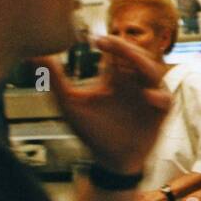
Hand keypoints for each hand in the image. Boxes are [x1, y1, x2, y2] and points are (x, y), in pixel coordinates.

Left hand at [35, 36, 170, 174]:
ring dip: (142, 64)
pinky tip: (148, 96)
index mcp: (115, 77)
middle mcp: (134, 82)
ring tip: (128, 61)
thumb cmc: (92, 132)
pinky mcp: (160, 112)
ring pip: (152, 71)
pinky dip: (158, 96)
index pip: (117, 52)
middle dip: (126, 48)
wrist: (110, 160)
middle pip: (137, 55)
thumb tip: (36, 56)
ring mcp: (148, 95)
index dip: (110, 42)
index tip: (96, 40)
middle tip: (109, 43)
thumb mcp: (69, 104)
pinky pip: (165, 99)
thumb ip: (55, 80)